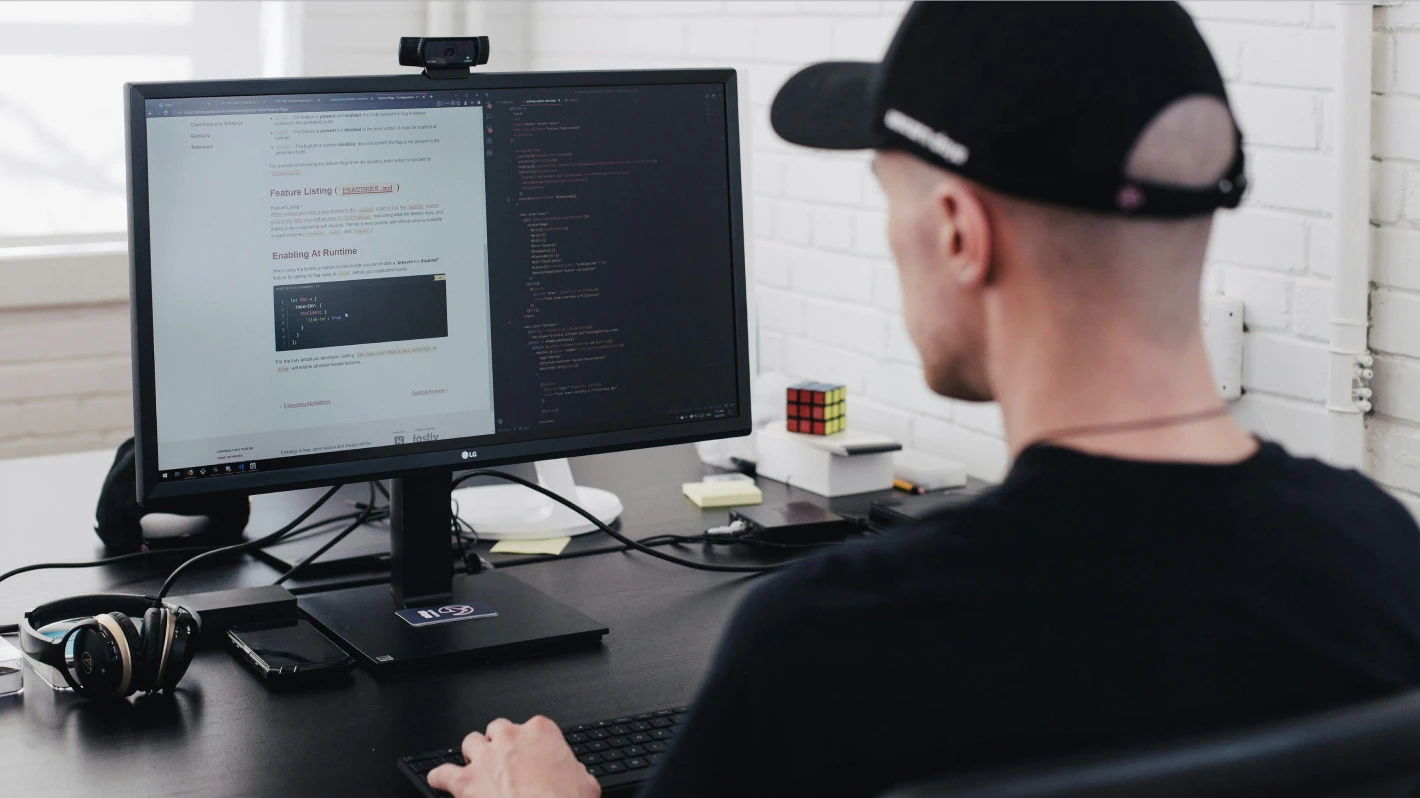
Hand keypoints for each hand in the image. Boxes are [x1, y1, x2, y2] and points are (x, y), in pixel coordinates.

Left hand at [428, 716, 600, 797]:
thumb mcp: (586, 783)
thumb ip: (575, 771)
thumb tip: (575, 775)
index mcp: (540, 732)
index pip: (530, 727)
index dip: (529, 744)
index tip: (530, 756)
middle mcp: (509, 738)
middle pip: (497, 729)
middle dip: (499, 744)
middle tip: (504, 761)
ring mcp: (485, 758)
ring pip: (470, 742)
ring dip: (473, 755)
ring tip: (477, 768)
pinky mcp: (465, 782)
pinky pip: (442, 773)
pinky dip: (440, 777)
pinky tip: (440, 780)